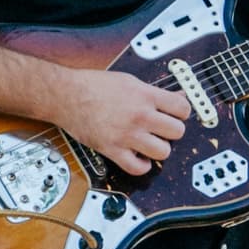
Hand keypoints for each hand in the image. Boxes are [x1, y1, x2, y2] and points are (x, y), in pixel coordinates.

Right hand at [51, 67, 195, 178]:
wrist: (66, 95)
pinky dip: (141, 166)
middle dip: (171, 131)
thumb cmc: (94, 86)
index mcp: (145, 96)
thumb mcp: (129, 81)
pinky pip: (137, 167)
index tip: (174, 114)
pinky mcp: (112, 149)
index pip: (183, 108)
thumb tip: (179, 96)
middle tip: (161, 129)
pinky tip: (139, 157)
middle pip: (177, 131)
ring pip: (163, 152)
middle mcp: (139, 115)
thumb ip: (155, 91)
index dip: (181, 112)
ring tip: (150, 143)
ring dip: (158, 149)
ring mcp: (127, 134)